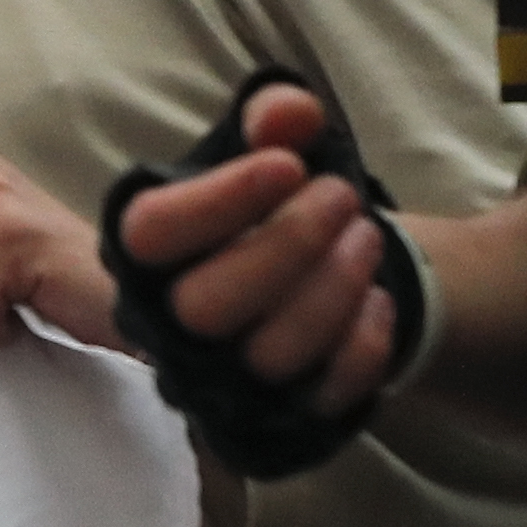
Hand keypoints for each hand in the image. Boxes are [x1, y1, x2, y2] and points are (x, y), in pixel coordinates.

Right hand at [97, 74, 417, 477]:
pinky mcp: (276, 413)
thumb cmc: (271, 207)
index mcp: (147, 252)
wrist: (304, 277)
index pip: (151, 235)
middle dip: (289, 245)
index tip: (290, 163)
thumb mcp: (267, 147)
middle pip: (205, 305)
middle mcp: (169, 320)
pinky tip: (380, 302)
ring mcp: (222, 376)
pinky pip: (317, 399)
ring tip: (369, 239)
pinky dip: (359, 352)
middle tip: (344, 197)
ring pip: (265, 356)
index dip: (219, 200)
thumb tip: (291, 114)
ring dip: (330, 292)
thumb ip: (274, 118)